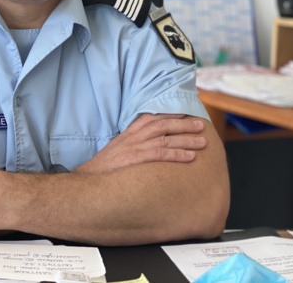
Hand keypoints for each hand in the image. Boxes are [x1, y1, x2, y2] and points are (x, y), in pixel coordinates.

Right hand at [75, 114, 206, 173]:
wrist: (90, 179)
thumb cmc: (105, 169)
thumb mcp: (118, 150)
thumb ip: (132, 145)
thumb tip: (148, 147)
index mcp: (129, 133)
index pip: (152, 118)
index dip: (170, 115)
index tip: (185, 114)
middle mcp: (133, 137)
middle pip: (163, 125)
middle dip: (183, 125)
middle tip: (201, 125)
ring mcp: (135, 147)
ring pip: (166, 139)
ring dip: (186, 139)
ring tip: (202, 141)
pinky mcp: (136, 159)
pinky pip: (161, 154)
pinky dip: (177, 154)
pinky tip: (190, 157)